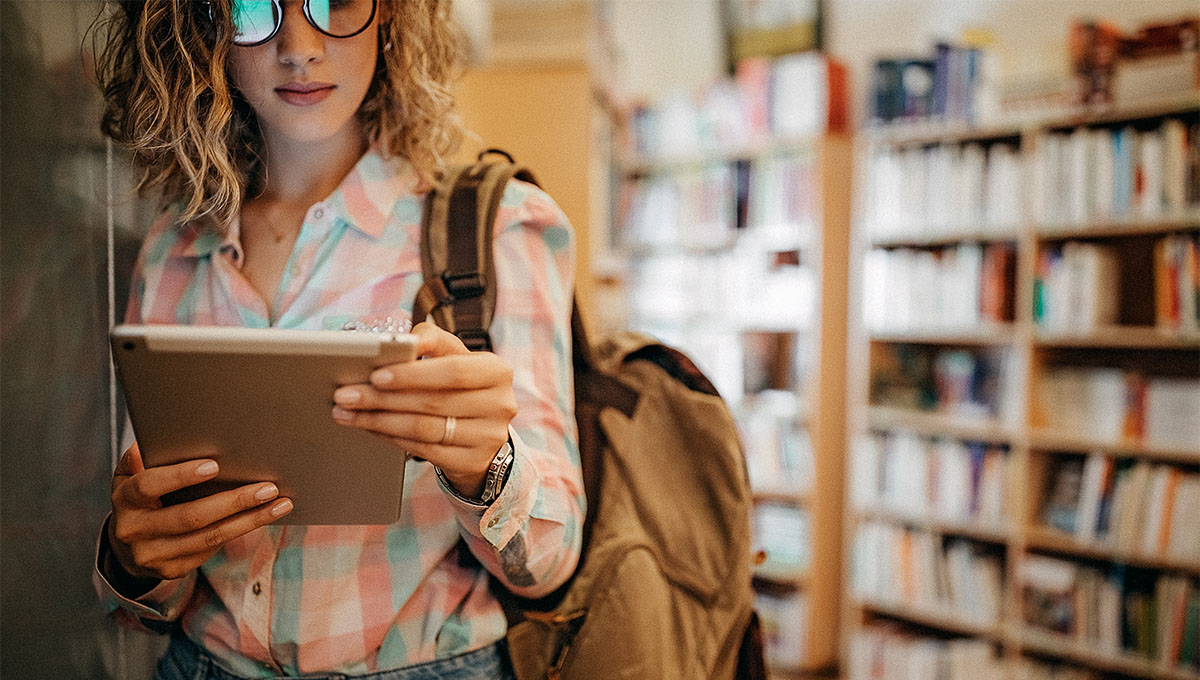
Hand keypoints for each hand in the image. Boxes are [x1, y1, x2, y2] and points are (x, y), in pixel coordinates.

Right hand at [107, 442, 292, 581]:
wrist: (127, 545)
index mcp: (124, 499)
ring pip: (209, 537)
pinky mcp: (172, 570)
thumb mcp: (133, 474)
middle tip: (268, 487)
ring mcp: (153, 555)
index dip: (180, 476)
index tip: (213, 465)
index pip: (149, 486)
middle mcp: (134, 531)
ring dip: (250, 520)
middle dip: (233, 501)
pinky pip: (212, 548)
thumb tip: (152, 441)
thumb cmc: (141, 495)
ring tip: (280, 504)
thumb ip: (141, 458)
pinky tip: (263, 517)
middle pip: (190, 517)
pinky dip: (241, 530)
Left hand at [331, 321, 516, 498]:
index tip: (376, 375)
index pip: (454, 371)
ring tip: (348, 413)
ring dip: (379, 420)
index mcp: (497, 371)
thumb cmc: (461, 385)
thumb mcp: (454, 357)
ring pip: (424, 429)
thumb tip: (406, 340)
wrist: (483, 429)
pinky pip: (424, 450)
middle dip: (383, 398)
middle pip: (433, 402)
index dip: (413, 374)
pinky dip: (391, 438)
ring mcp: (488, 437)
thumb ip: (432, 342)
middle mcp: (499, 404)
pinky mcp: (473, 461)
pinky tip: (370, 427)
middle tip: (346, 395)